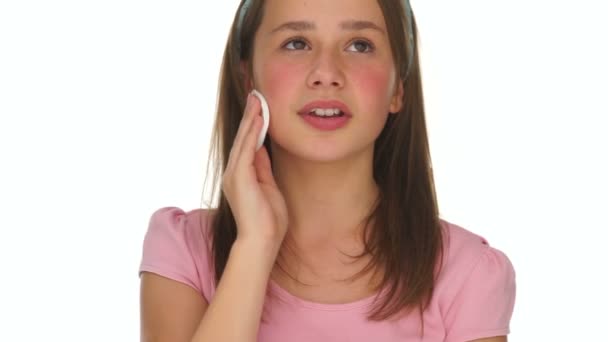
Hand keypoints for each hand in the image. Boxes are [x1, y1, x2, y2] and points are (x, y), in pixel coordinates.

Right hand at [221, 92, 287, 244]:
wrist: (262, 241)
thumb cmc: (269, 220)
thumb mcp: (269, 187)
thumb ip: (263, 168)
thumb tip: (263, 148)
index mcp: (241, 176)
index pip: (247, 145)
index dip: (253, 125)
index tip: (260, 108)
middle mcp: (234, 173)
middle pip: (243, 138)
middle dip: (251, 116)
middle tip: (256, 95)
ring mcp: (234, 175)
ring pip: (243, 140)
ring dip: (251, 119)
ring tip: (258, 100)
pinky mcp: (239, 178)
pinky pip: (246, 149)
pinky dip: (252, 133)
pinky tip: (259, 118)